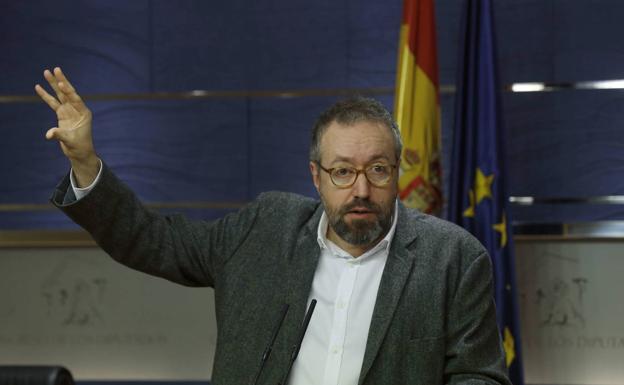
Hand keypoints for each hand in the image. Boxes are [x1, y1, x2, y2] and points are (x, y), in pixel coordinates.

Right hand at [35, 67, 99, 185]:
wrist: (79, 153)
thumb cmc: (79, 147)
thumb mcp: (71, 141)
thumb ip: (60, 135)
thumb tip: (49, 134)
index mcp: (84, 113)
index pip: (75, 99)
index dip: (68, 91)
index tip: (61, 83)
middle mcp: (77, 109)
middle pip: (68, 92)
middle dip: (61, 81)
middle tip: (55, 69)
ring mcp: (69, 111)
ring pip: (60, 95)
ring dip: (53, 84)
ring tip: (46, 72)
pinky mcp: (62, 115)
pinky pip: (53, 103)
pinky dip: (46, 95)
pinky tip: (39, 86)